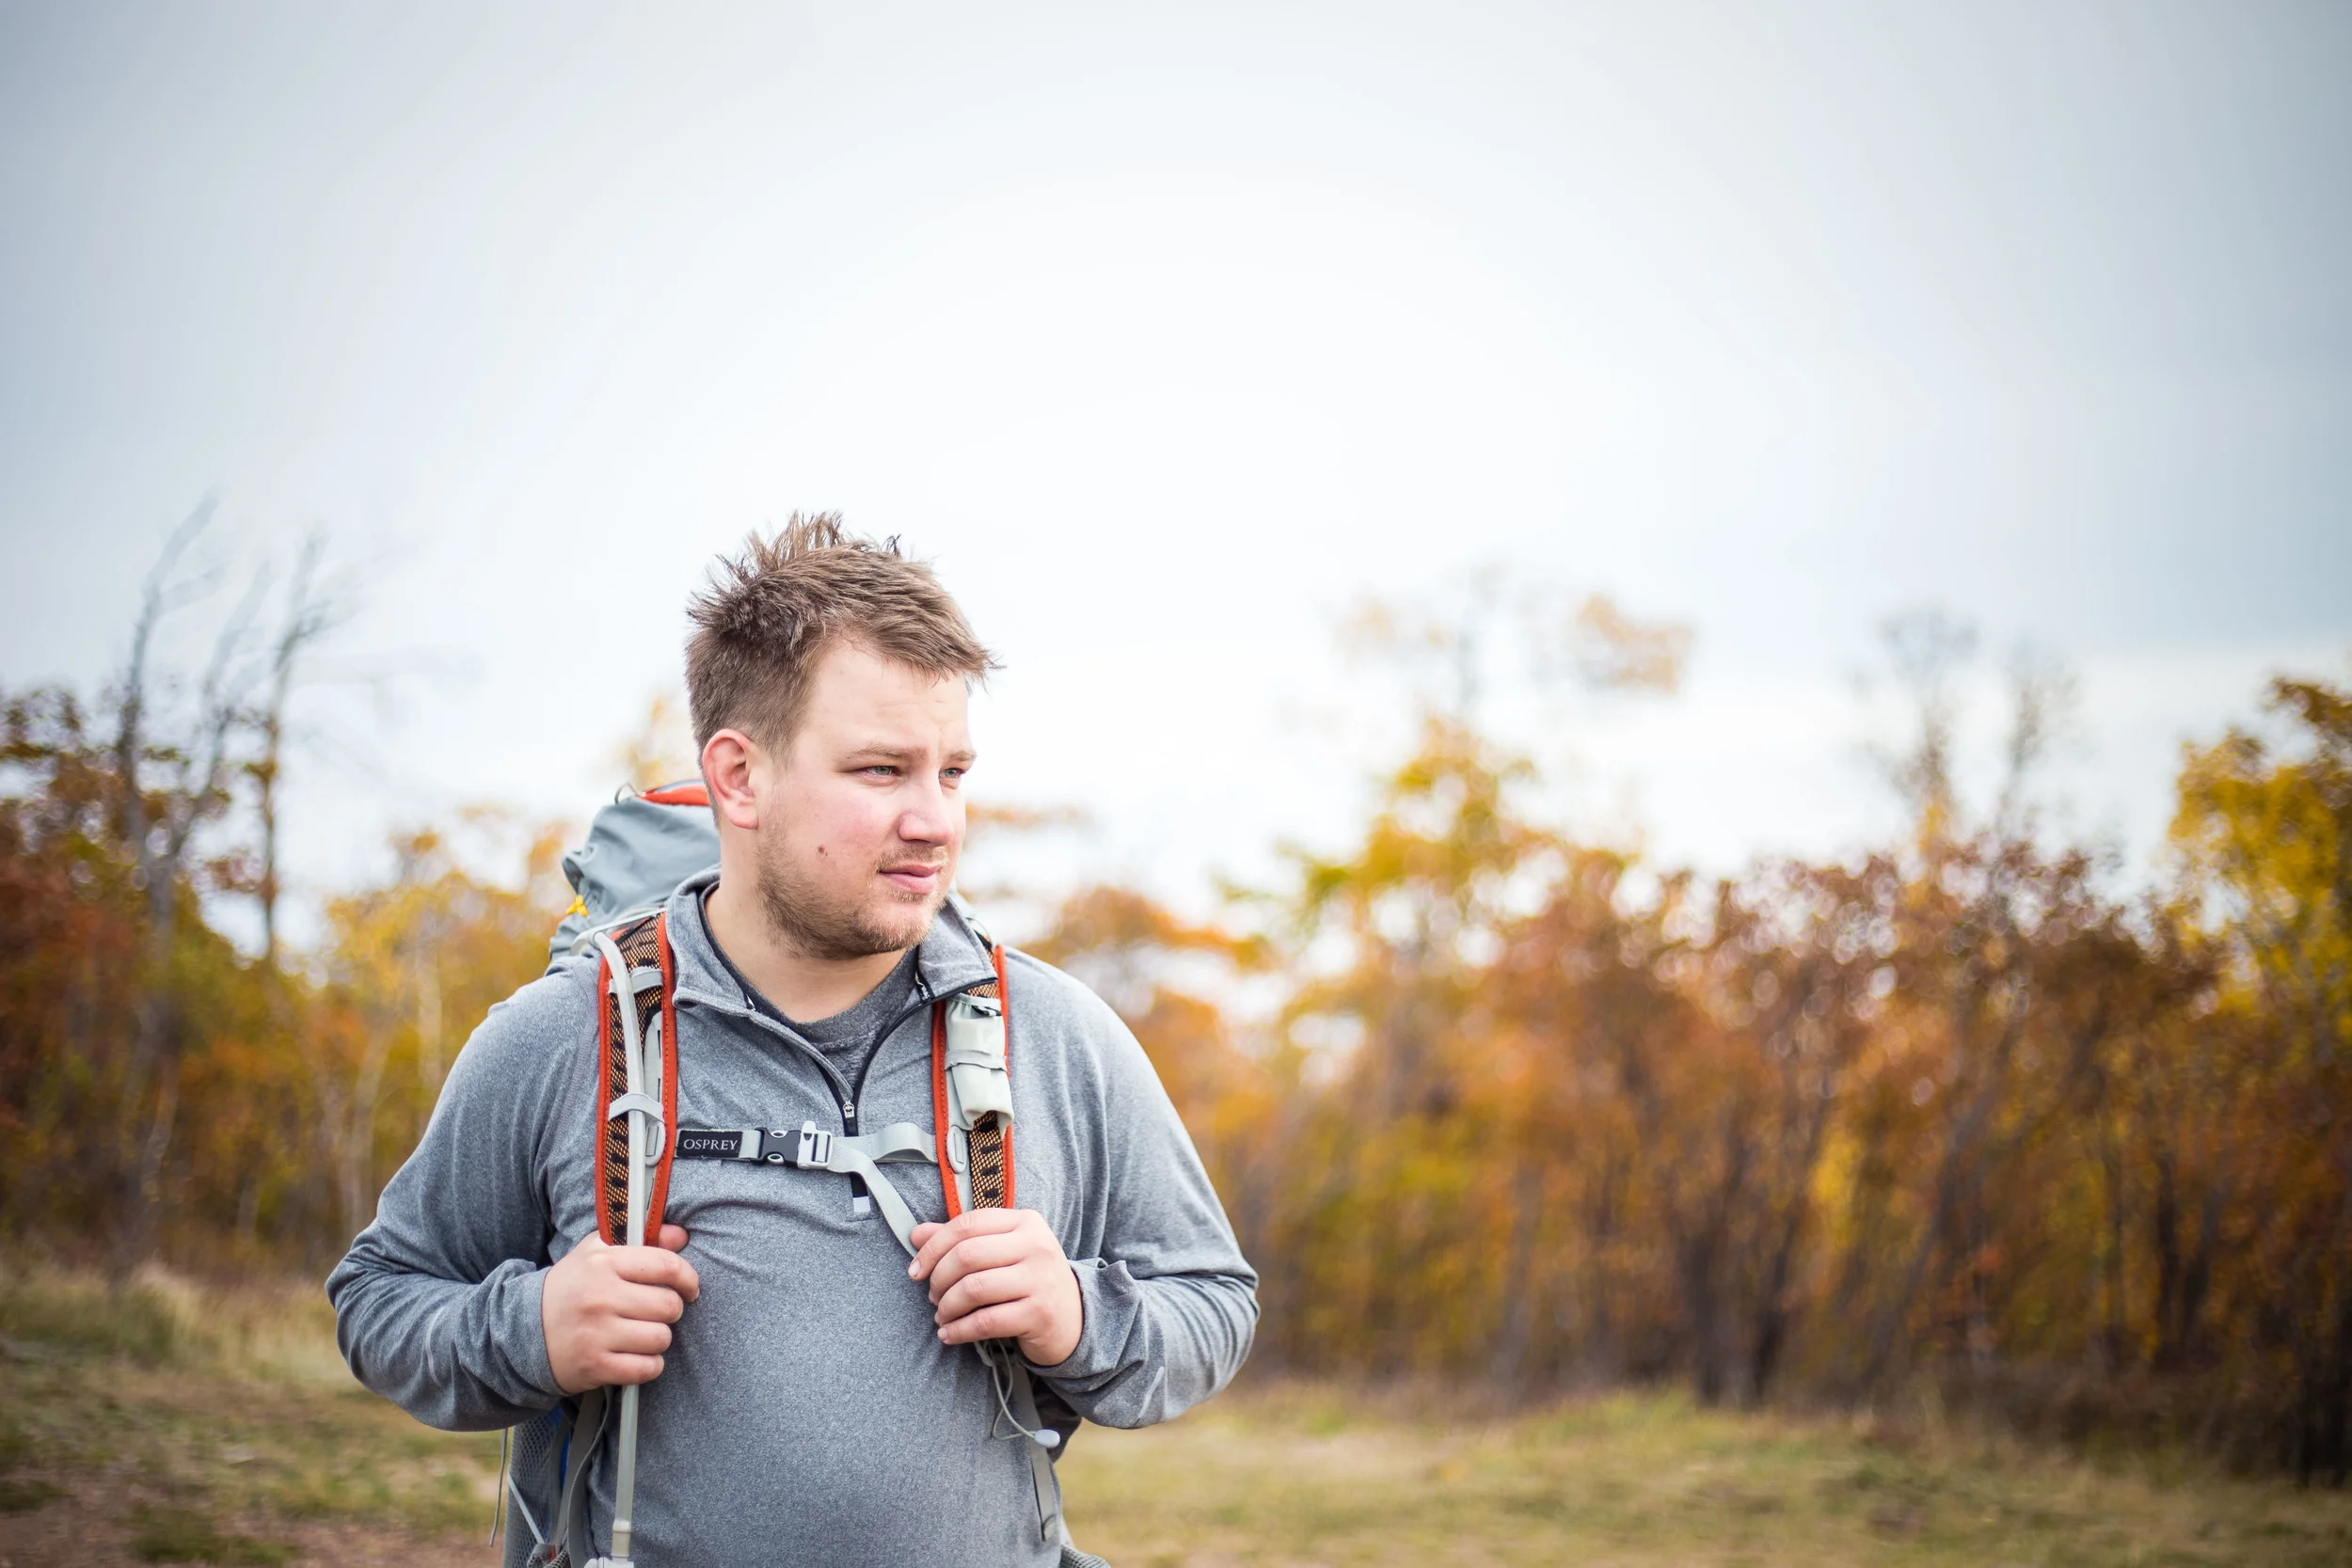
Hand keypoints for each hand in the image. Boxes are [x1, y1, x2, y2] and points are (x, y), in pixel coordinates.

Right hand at [541, 1223, 698, 1394]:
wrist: (523, 1330)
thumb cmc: (571, 1287)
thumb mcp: (597, 1253)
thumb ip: (643, 1238)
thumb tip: (681, 1235)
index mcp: (603, 1263)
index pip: (666, 1266)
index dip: (688, 1277)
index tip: (689, 1286)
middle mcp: (600, 1297)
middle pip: (668, 1305)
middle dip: (672, 1310)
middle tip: (659, 1311)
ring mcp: (596, 1334)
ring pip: (661, 1338)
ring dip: (659, 1338)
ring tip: (642, 1333)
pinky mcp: (594, 1366)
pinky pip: (647, 1368)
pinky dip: (649, 1365)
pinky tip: (636, 1356)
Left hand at [908, 1209, 1082, 1366]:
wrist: (1073, 1318)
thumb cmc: (1029, 1279)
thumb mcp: (1001, 1252)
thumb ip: (960, 1240)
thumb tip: (916, 1233)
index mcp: (1025, 1221)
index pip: (967, 1224)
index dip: (933, 1247)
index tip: (915, 1270)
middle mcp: (1036, 1245)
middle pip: (967, 1255)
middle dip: (938, 1279)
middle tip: (932, 1296)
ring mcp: (1040, 1279)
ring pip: (973, 1288)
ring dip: (947, 1306)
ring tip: (941, 1316)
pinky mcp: (1039, 1313)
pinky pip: (985, 1321)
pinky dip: (959, 1330)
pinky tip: (949, 1335)